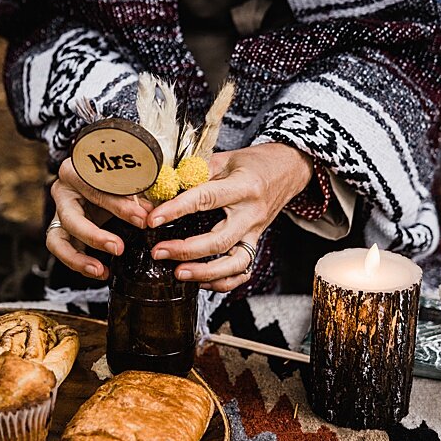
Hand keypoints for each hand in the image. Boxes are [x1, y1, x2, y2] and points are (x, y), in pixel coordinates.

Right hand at [46, 157, 153, 279]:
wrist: (97, 175)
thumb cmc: (112, 175)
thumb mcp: (123, 178)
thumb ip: (133, 194)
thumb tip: (148, 213)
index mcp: (74, 172)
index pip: (94, 192)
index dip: (118, 206)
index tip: (142, 218)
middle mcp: (62, 194)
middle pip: (71, 219)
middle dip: (95, 236)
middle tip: (118, 248)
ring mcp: (59, 214)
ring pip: (57, 241)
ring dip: (77, 259)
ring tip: (100, 270)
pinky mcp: (62, 231)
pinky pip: (64, 251)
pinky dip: (81, 264)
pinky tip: (102, 272)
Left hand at [146, 142, 314, 291]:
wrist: (288, 170)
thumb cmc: (254, 163)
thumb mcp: (225, 158)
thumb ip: (196, 173)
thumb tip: (163, 186)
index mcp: (244, 187)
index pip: (206, 199)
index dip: (177, 210)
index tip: (153, 219)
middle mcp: (252, 214)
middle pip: (220, 240)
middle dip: (187, 250)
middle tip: (159, 252)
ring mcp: (255, 232)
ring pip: (235, 263)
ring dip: (206, 273)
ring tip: (179, 274)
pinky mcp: (256, 242)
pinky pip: (243, 270)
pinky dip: (223, 281)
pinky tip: (201, 280)